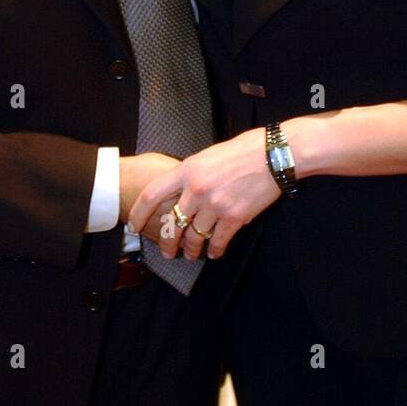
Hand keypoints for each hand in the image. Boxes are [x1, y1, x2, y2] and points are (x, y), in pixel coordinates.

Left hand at [126, 129, 281, 259]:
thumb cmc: (241, 150)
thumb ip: (191, 174)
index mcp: (186, 170)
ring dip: (192, 250)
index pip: (152, 194)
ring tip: (191, 255)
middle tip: (167, 252)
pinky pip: (218, 241)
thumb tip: (182, 193)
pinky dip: (215, 250)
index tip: (134, 227)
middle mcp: (196, 189)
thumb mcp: (207, 156)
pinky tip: (214, 253)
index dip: (139, 213)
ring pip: (195, 236)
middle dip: (168, 243)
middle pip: (172, 223)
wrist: (272, 155)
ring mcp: (215, 205)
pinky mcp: (234, 217)